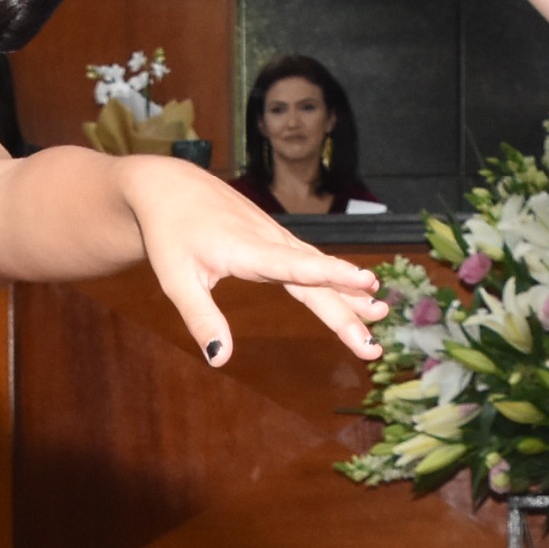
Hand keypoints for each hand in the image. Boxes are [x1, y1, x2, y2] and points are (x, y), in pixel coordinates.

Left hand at [119, 159, 388, 364]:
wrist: (169, 188)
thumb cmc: (170, 234)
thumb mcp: (176, 280)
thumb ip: (201, 318)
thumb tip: (220, 359)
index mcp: (248, 249)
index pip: (296, 265)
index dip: (332, 275)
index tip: (365, 284)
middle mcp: (270, 240)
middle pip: (315, 277)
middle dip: (347, 309)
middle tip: (372, 342)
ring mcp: (276, 238)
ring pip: (319, 269)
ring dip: (349, 294)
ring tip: (379, 314)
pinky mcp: (276, 239)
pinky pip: (312, 262)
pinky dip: (336, 280)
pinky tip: (358, 296)